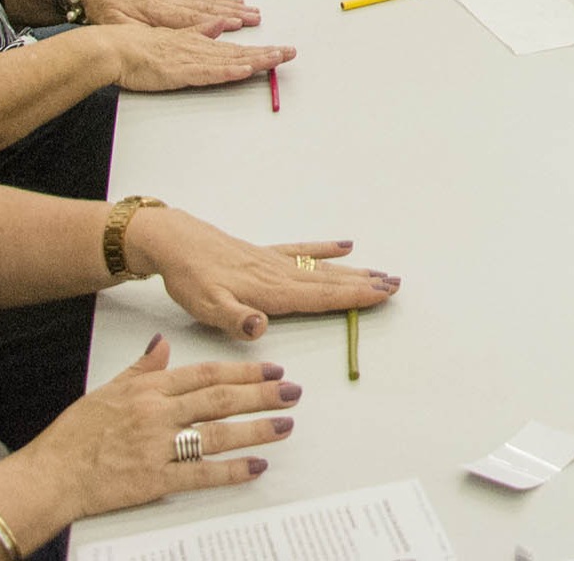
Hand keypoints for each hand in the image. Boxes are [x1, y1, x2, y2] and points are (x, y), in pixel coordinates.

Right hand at [17, 336, 296, 523]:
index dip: (243, 371)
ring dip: (255, 429)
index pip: (206, 374)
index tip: (271, 370)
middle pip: (219, 399)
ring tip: (284, 424)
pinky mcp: (154, 479)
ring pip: (217, 433)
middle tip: (292, 392)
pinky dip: (231, 471)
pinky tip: (255, 467)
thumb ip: (141, 368)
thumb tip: (161, 344)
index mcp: (148, 389)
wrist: (49, 476)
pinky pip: (200, 474)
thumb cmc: (73, 436)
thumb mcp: (107, 390)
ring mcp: (156, 447)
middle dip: (261, 394)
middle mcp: (156, 414)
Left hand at [80, 0, 258, 35]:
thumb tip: (162, 38)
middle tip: (256, 19)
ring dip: (234, 8)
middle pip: (209, 10)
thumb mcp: (118, 26)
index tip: (236, 25)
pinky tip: (235, 4)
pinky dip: (222, 1)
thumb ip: (144, 33)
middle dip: (237, 15)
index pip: (192, 19)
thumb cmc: (106, 9)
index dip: (215, 23)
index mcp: (156, 10)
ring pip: (210, 2)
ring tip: (254, 13)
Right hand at [110, 27, 293, 93]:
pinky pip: (209, 73)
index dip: (260, 49)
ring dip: (256, 60)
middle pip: (240, 53)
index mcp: (198, 42)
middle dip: (268, 53)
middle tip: (291, 53)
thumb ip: (198, 30)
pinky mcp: (180, 72)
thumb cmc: (138, 46)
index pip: (235, 48)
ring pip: (230, 60)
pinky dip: (228, 71)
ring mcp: (190, 60)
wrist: (114, 48)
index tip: (280, 50)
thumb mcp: (174, 35)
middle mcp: (199, 48)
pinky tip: (245, 71)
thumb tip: (219, 25)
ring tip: (278, 58)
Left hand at [120, 206, 400, 338]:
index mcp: (272, 292)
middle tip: (396, 285)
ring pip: (323, 268)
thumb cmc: (191, 281)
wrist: (176, 244)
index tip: (384, 294)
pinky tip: (344, 246)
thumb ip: (237, 320)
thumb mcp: (207, 308)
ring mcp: (275, 262)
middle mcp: (281, 274)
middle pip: (331, 281)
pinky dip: (325, 249)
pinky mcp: (266, 254)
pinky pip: (303, 250)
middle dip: (364, 284)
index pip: (321, 297)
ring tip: (381, 272)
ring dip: (353, 271)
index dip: (354, 297)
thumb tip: (262, 328)